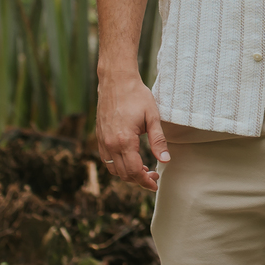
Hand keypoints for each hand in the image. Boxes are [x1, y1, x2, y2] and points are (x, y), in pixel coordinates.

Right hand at [96, 74, 168, 189]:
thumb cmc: (136, 96)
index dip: (145, 181)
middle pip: (123, 174)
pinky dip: (118, 165)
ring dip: (127, 174)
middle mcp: (110, 144)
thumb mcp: (153, 117)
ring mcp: (102, 141)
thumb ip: (158, 141)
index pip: (133, 171)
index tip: (155, 183)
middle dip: (138, 179)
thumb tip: (165, 160)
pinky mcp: (99, 137)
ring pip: (113, 169)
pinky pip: (106, 159)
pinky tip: (130, 159)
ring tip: (143, 168)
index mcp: (124, 140)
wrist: (116, 81)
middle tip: (153, 175)